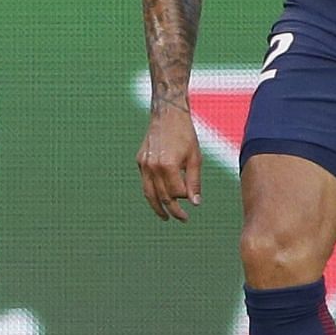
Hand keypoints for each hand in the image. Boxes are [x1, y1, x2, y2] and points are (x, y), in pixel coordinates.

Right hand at [137, 106, 201, 221]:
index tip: (193, 204)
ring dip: (157, 207)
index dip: (186, 200)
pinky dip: (151, 192)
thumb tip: (195, 203)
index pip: (177, 193)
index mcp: (168, 166)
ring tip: (164, 217)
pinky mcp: (140, 160)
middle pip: (162, 197)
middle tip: (183, 219)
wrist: (167, 115)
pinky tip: (158, 197)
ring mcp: (144, 164)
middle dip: (173, 210)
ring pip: (149, 193)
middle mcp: (153, 167)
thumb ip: (194, 182)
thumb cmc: (185, 135)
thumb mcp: (195, 158)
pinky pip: (145, 182)